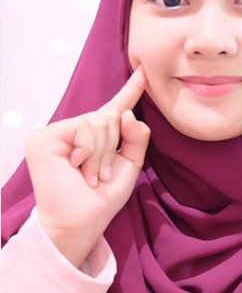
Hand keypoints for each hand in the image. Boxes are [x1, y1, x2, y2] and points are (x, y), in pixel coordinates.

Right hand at [24, 67, 149, 266]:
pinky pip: (84, 129)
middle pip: (111, 117)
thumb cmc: (103, 197)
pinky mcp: (44, 138)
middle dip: (113, 148)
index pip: (116, 107)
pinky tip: (76, 168)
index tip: (146, 71)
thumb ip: (137, 136)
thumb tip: (127, 113)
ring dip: (101, 154)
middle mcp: (76, 130)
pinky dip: (88, 151)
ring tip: (89, 175)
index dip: (132, 89)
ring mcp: (57, 133)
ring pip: (99, 122)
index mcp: (97, 137)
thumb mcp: (130, 164)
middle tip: (100, 174)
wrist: (82, 221)